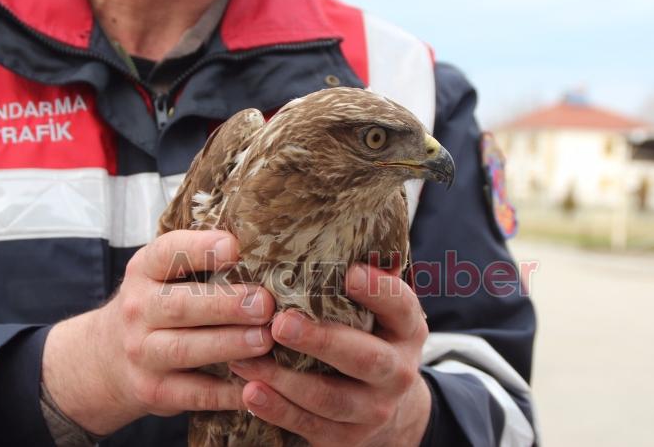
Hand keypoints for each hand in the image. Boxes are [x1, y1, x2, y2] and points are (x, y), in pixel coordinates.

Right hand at [42, 230, 275, 434]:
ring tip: (265, 339)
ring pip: (186, 349)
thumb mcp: (161, 274)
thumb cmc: (154, 304)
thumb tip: (261, 247)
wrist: (104, 359)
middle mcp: (138, 309)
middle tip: (264, 303)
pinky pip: (194, 393)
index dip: (201, 249)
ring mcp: (143, 353)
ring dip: (228, 344)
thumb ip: (199, 260)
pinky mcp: (154, 391)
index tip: (233, 247)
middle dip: (225, 304)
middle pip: (181, 305)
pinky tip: (257, 383)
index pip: (168, 253)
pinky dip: (226, 392)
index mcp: (145, 270)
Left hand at [228, 263, 431, 446]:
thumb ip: (365, 279)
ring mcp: (374, 409)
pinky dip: (277, 410)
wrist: (390, 409)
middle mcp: (398, 371)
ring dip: (284, 378)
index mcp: (408, 330)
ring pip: (330, 397)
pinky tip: (249, 391)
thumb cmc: (370, 338)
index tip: (349, 272)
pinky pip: (309, 425)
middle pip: (364, 358)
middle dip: (321, 340)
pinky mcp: (347, 439)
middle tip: (280, 322)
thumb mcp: (381, 312)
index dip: (378, 290)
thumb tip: (332, 228)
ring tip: (245, 357)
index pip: (401, 306)